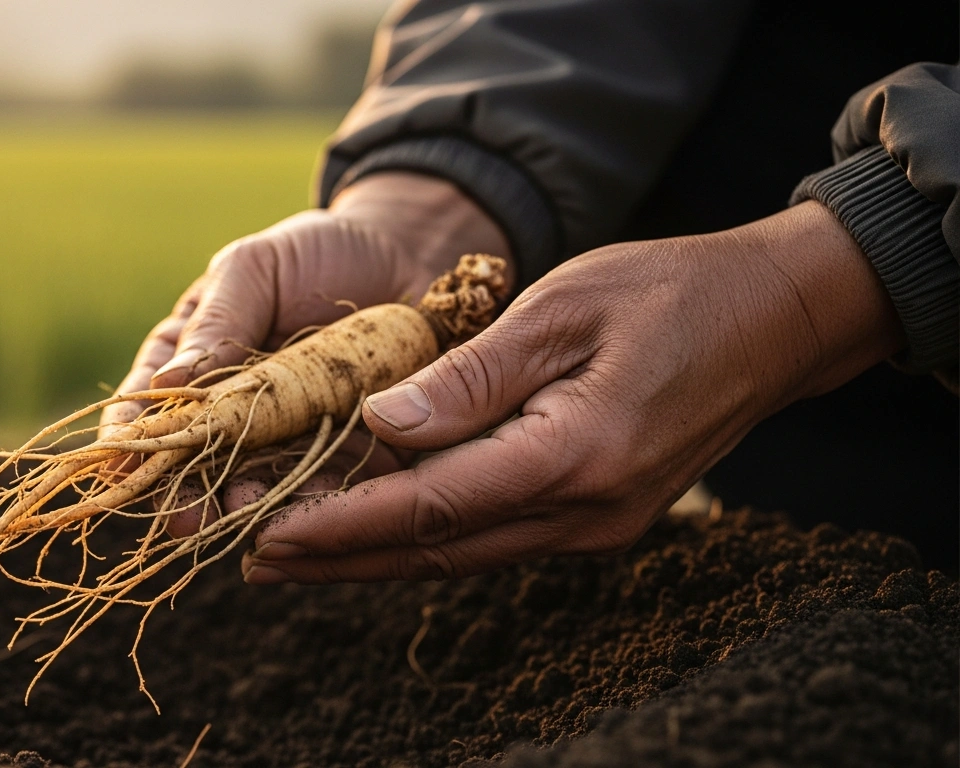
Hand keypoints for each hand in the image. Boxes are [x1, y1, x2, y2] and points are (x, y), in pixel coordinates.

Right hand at [101, 172, 510, 533]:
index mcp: (198, 357)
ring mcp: (292, 433)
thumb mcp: (256, 268)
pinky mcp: (349, 449)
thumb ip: (218, 321)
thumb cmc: (318, 252)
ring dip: (246, 504)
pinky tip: (305, 514)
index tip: (115, 464)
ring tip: (238, 515)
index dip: (132, 434)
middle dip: (185, 489)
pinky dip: (314, 501)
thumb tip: (167, 382)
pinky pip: (328, 483)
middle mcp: (239, 406)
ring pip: (260, 480)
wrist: (412, 253)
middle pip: (201, 456)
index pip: (153, 400)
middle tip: (177, 515)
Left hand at [241, 201, 904, 583]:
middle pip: (436, 550)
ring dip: (375, 556)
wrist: (774, 321)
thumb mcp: (561, 310)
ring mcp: (594, 524)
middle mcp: (583, 512)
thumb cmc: (669, 293)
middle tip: (255, 561)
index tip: (270, 532)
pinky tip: (379, 531)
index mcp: (573, 455)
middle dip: (340, 557)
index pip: (431, 504)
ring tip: (296, 557)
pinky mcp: (596, 516)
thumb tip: (379, 427)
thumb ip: (469, 376)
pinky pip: (491, 537)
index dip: (343, 522)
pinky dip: (425, 538)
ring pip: (460, 553)